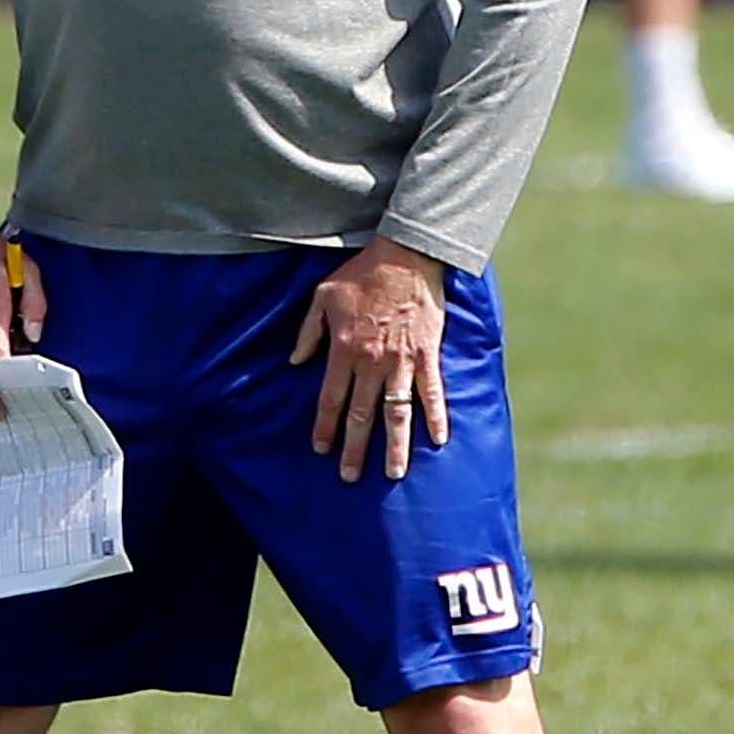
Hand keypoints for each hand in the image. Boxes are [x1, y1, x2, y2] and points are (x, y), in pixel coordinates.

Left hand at [290, 238, 448, 482]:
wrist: (406, 256)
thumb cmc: (362, 274)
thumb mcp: (322, 296)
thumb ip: (308, 331)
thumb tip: (295, 361)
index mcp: (344, 349)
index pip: (331, 398)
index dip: (325, 426)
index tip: (321, 450)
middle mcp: (372, 362)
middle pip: (362, 414)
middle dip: (355, 448)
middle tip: (350, 477)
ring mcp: (402, 361)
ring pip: (397, 413)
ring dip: (395, 446)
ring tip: (394, 474)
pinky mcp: (428, 355)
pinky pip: (433, 393)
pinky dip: (436, 417)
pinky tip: (438, 441)